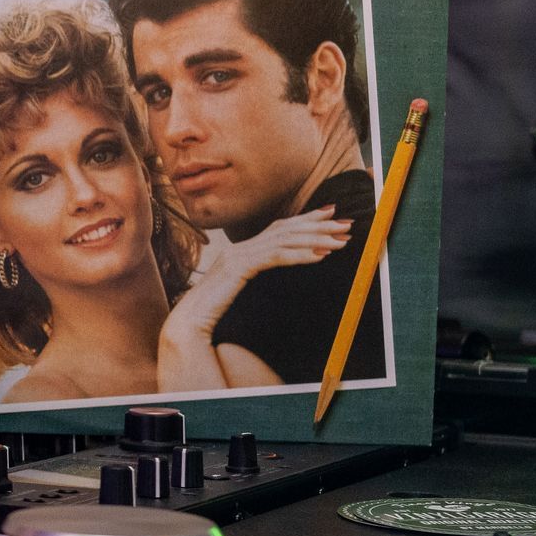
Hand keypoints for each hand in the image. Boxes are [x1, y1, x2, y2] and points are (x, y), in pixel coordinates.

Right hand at [164, 207, 353, 343]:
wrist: (189, 322)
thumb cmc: (213, 312)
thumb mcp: (238, 291)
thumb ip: (256, 276)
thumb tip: (281, 270)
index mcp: (240, 252)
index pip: (278, 228)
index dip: (306, 218)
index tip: (331, 213)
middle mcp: (239, 249)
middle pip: (285, 229)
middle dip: (319, 226)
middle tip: (346, 225)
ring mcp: (237, 256)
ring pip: (283, 241)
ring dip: (316, 240)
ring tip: (340, 242)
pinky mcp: (238, 268)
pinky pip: (275, 257)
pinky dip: (300, 255)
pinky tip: (319, 256)